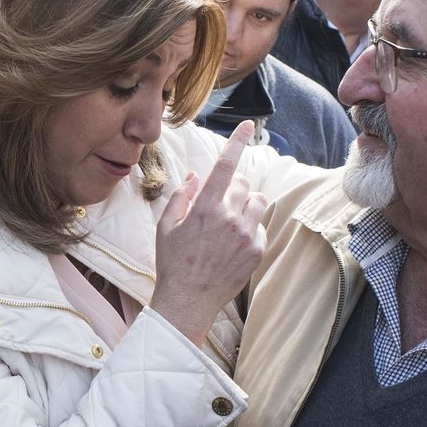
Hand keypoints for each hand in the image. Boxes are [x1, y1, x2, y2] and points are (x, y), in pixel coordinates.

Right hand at [150, 120, 268, 345]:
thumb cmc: (172, 263)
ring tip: (230, 222)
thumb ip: (181, 196)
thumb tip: (193, 175)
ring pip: (257, 202)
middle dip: (234, 188)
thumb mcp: (166, 227)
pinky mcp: (256, 250)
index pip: (225, 166)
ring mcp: (245, 235)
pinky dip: (250, 229)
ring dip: (247, 205)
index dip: (236, 142)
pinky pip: (260, 227)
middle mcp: (228, 218)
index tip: (245, 125)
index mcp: (204, 208)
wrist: (188, 301)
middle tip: (220, 204)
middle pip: (243, 184)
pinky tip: (233, 245)